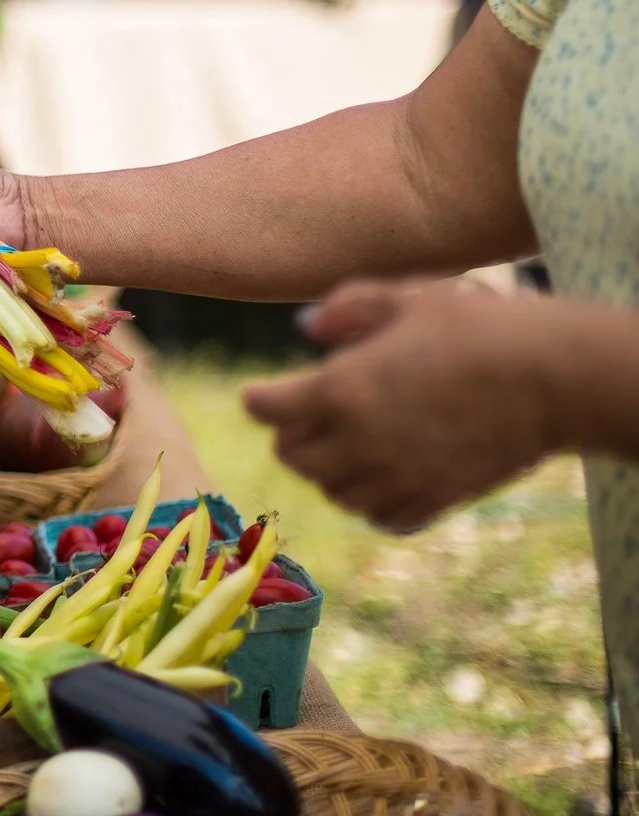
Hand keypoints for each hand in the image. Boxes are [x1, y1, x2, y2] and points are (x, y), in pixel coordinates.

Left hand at [242, 280, 562, 531]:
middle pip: (292, 456)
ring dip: (329, 470)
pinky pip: (382, 517)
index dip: (261, 398)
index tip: (264, 393)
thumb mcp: (409, 298)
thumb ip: (348, 308)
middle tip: (306, 419)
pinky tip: (385, 477)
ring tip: (346, 446)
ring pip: (333, 491)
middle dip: (290, 435)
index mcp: (340, 388)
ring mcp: (396, 475)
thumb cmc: (481, 326)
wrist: (555, 378)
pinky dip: (373, 502)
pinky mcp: (435, 499)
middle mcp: (358, 440)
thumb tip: (306, 328)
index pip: (265, 409)